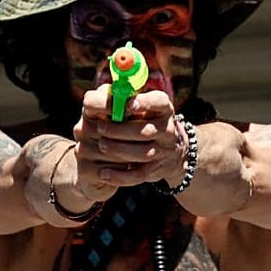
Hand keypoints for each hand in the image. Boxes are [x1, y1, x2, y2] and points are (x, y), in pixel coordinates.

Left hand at [73, 86, 188, 195]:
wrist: (170, 151)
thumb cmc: (146, 121)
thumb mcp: (143, 106)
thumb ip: (125, 99)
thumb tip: (106, 94)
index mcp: (164, 109)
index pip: (159, 102)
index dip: (143, 103)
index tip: (126, 104)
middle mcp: (167, 130)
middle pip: (145, 131)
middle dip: (120, 130)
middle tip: (99, 128)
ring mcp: (162, 152)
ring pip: (142, 153)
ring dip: (119, 150)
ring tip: (101, 145)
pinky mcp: (154, 170)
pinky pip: (138, 175)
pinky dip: (120, 176)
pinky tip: (104, 173)